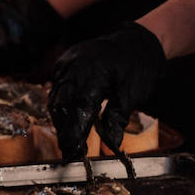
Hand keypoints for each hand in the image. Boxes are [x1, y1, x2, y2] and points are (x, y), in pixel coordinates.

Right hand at [48, 22, 167, 161]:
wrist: (138, 40)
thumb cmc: (138, 66)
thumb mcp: (132, 94)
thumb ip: (117, 119)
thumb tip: (112, 146)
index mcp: (92, 75)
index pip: (77, 111)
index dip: (73, 135)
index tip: (73, 154)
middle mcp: (75, 66)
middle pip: (60, 104)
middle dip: (63, 129)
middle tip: (70, 151)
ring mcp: (68, 61)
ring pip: (56, 95)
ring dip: (61, 117)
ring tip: (70, 138)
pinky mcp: (67, 60)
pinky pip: (58, 84)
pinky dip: (61, 101)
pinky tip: (68, 116)